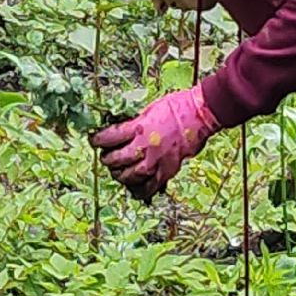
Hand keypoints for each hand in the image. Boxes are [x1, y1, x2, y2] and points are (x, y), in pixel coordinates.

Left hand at [90, 84, 220, 200]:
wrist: (201, 113)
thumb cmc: (177, 105)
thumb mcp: (149, 108)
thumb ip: (135, 121)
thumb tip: (121, 128)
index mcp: (139, 127)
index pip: (110, 137)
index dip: (98, 140)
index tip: (93, 140)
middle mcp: (145, 146)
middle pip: (118, 159)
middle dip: (108, 159)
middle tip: (106, 157)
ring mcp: (157, 160)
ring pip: (131, 175)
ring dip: (121, 175)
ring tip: (117, 172)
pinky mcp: (169, 169)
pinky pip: (152, 185)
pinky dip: (141, 190)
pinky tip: (134, 190)